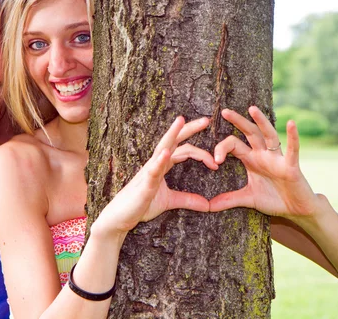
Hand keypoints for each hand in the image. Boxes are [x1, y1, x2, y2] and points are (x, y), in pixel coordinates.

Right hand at [95, 117, 216, 235]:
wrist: (120, 217)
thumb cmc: (141, 205)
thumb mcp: (169, 202)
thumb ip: (188, 200)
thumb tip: (207, 205)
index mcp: (163, 165)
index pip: (183, 149)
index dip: (201, 151)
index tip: (217, 159)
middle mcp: (156, 163)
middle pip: (174, 140)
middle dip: (189, 129)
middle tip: (207, 120)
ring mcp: (149, 171)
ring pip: (162, 147)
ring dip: (172, 133)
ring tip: (181, 120)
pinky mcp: (144, 183)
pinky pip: (152, 169)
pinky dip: (159, 160)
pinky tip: (166, 153)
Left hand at [208, 106, 318, 219]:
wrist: (296, 211)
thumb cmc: (274, 200)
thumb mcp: (248, 199)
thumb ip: (228, 200)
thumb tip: (207, 206)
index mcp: (251, 159)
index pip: (233, 145)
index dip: (222, 149)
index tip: (215, 161)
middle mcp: (263, 154)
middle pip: (249, 133)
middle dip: (238, 121)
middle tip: (224, 111)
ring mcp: (277, 158)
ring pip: (268, 135)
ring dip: (261, 122)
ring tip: (252, 109)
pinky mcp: (291, 166)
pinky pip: (292, 149)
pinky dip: (292, 137)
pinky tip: (291, 123)